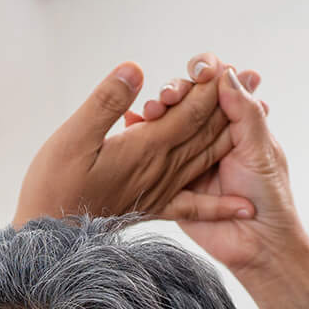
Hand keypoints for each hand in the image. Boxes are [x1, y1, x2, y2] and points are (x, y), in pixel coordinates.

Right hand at [13, 60, 255, 225]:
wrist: (54, 245)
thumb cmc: (53, 187)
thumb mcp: (72, 138)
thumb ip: (107, 103)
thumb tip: (136, 68)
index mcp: (145, 149)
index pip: (188, 111)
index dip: (208, 87)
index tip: (226, 63)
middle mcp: (161, 170)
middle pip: (202, 130)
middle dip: (225, 101)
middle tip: (248, 76)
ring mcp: (160, 191)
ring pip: (203, 158)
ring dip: (229, 135)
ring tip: (256, 115)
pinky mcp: (153, 210)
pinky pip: (193, 206)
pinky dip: (217, 205)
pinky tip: (239, 206)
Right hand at [156, 53, 308, 308]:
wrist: (260, 246)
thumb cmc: (270, 198)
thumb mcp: (262, 150)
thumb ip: (246, 112)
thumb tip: (227, 72)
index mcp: (235, 123)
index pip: (216, 84)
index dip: (205, 72)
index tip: (201, 72)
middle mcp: (210, 136)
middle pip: (185, 100)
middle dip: (174, 91)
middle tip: (168, 98)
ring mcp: (189, 159)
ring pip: (166, 124)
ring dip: (154, 112)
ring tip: (149, 112)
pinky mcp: (173, 183)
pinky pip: (151, 158)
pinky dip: (139, 138)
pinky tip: (131, 124)